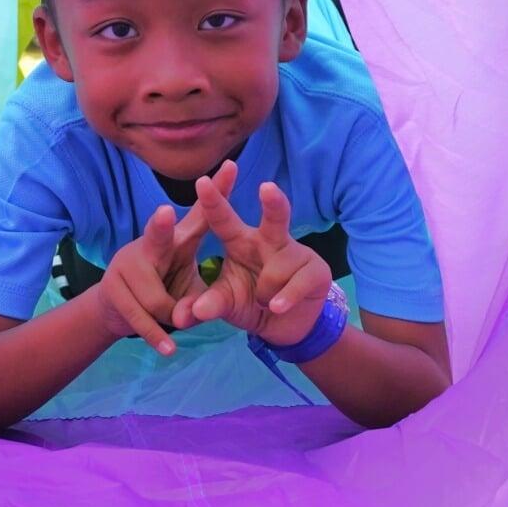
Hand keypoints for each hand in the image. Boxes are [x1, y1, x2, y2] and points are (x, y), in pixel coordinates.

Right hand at [83, 160, 237, 353]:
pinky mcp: (113, 291)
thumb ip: (207, 290)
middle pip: (158, 234)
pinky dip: (157, 335)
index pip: (200, 214)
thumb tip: (217, 306)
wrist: (113, 307)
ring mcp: (126, 266)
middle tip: (166, 213)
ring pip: (159, 300)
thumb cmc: (161, 288)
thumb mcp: (187, 282)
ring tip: (174, 319)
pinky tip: (169, 348)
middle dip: (162, 225)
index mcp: (174, 241)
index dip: (217, 192)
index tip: (234, 167)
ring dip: (171, 318)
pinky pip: (141, 318)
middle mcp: (148, 246)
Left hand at [171, 162, 333, 345]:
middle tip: (267, 188)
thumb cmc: (248, 302)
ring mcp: (296, 252)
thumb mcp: (225, 304)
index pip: (223, 220)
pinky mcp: (317, 269)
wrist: (284, 325)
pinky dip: (284, 300)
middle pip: (273, 218)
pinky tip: (279, 307)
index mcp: (240, 241)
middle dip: (273, 202)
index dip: (213, 201)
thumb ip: (208, 305)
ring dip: (265, 293)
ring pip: (276, 270)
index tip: (202, 181)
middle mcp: (268, 239)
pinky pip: (296, 284)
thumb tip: (190, 314)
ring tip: (265, 301)